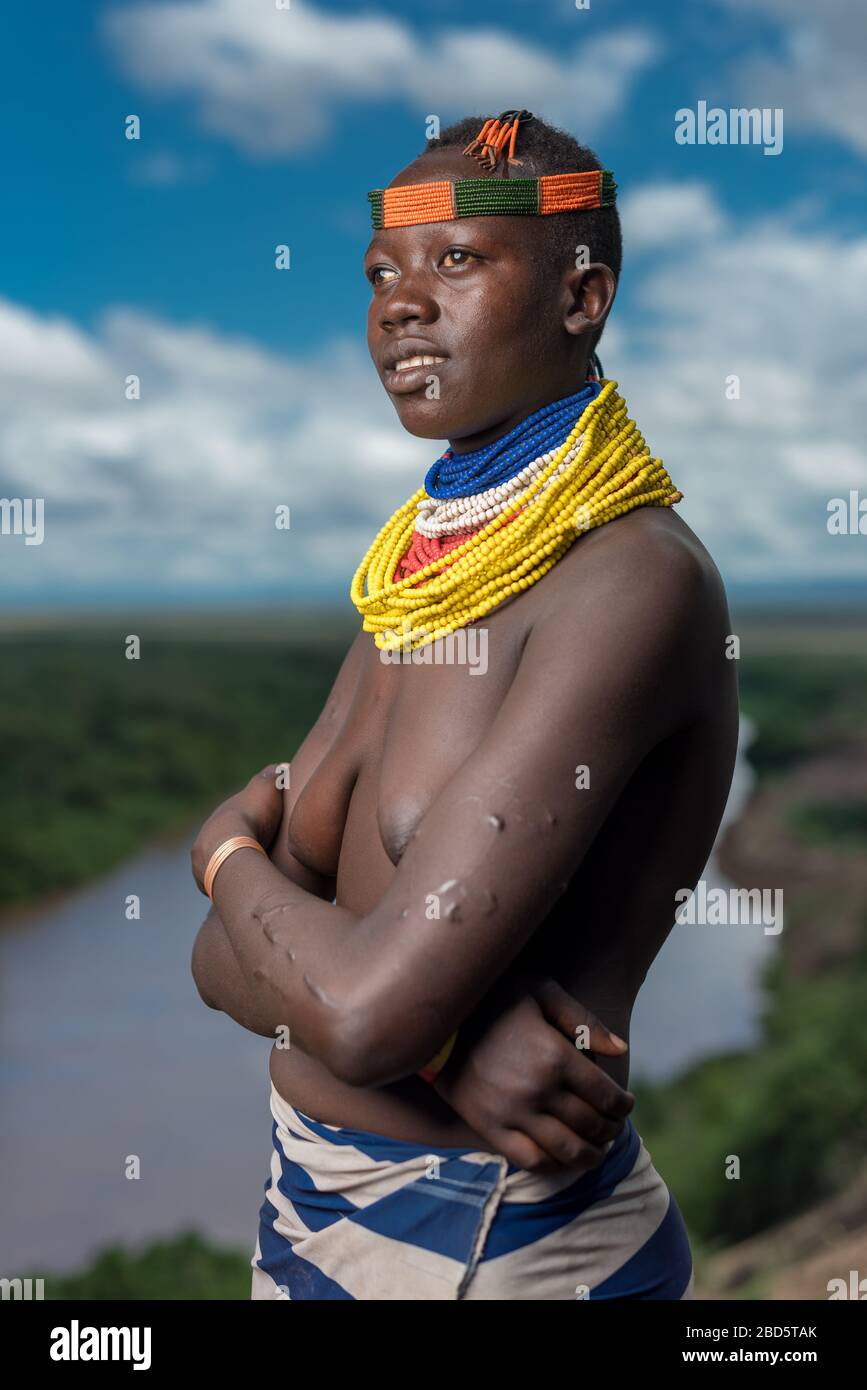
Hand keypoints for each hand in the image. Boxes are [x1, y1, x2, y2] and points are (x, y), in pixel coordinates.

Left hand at [191, 763, 287, 892]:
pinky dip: (226, 884)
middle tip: (256, 855)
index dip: (249, 823)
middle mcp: (205, 838)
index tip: (263, 828)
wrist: (230, 848)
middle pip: (222, 843)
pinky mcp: (203, 882)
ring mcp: (201, 862)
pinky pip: (215, 883)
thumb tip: (281, 766)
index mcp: (220, 817)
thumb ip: (274, 775)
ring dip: (229, 868)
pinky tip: (239, 888)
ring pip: (217, 864)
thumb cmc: (252, 818)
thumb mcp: (267, 787)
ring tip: (249, 877)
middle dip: (235, 847)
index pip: (233, 820)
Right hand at [433, 978, 634, 1172]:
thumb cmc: (497, 1002)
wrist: (438, 1024)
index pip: (607, 1096)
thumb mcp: (541, 992)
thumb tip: (621, 1049)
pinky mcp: (490, 1129)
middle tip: (614, 1126)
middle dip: (611, 1129)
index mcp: (556, 1057)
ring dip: (590, 1155)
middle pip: (591, 1125)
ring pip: (567, 1151)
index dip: (624, 1105)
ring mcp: (513, 1114)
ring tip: (596, 1149)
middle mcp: (538, 1091)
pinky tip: (562, 1158)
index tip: (626, 1104)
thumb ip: (583, 1019)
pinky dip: (555, 1166)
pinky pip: (531, 1161)